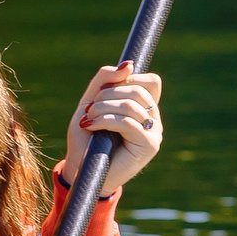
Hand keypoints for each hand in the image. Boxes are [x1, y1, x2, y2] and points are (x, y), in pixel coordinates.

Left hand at [57, 64, 162, 196]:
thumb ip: (106, 80)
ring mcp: (154, 133)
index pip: (150, 81)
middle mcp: (153, 119)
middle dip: (108, 94)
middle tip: (90, 109)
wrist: (82, 170)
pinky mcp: (149, 146)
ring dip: (103, 108)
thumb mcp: (91, 101)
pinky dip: (105, 121)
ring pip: (131, 105)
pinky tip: (91, 126)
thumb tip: (129, 65)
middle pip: (138, 90)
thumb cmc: (87, 138)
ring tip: (88, 119)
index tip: (105, 93)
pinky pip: (129, 122)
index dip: (127, 80)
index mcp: (145, 108)